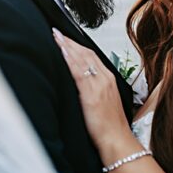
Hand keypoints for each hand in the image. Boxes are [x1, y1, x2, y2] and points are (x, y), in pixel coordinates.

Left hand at [53, 28, 127, 153]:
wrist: (117, 140)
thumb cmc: (110, 125)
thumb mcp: (102, 101)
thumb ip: (93, 88)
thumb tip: (79, 81)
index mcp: (109, 79)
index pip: (92, 56)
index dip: (78, 45)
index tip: (66, 37)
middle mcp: (105, 79)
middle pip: (86, 54)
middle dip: (70, 42)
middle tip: (56, 32)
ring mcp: (99, 85)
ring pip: (82, 60)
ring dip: (67, 46)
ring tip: (55, 36)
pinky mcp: (91, 94)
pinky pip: (78, 72)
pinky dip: (69, 60)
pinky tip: (61, 52)